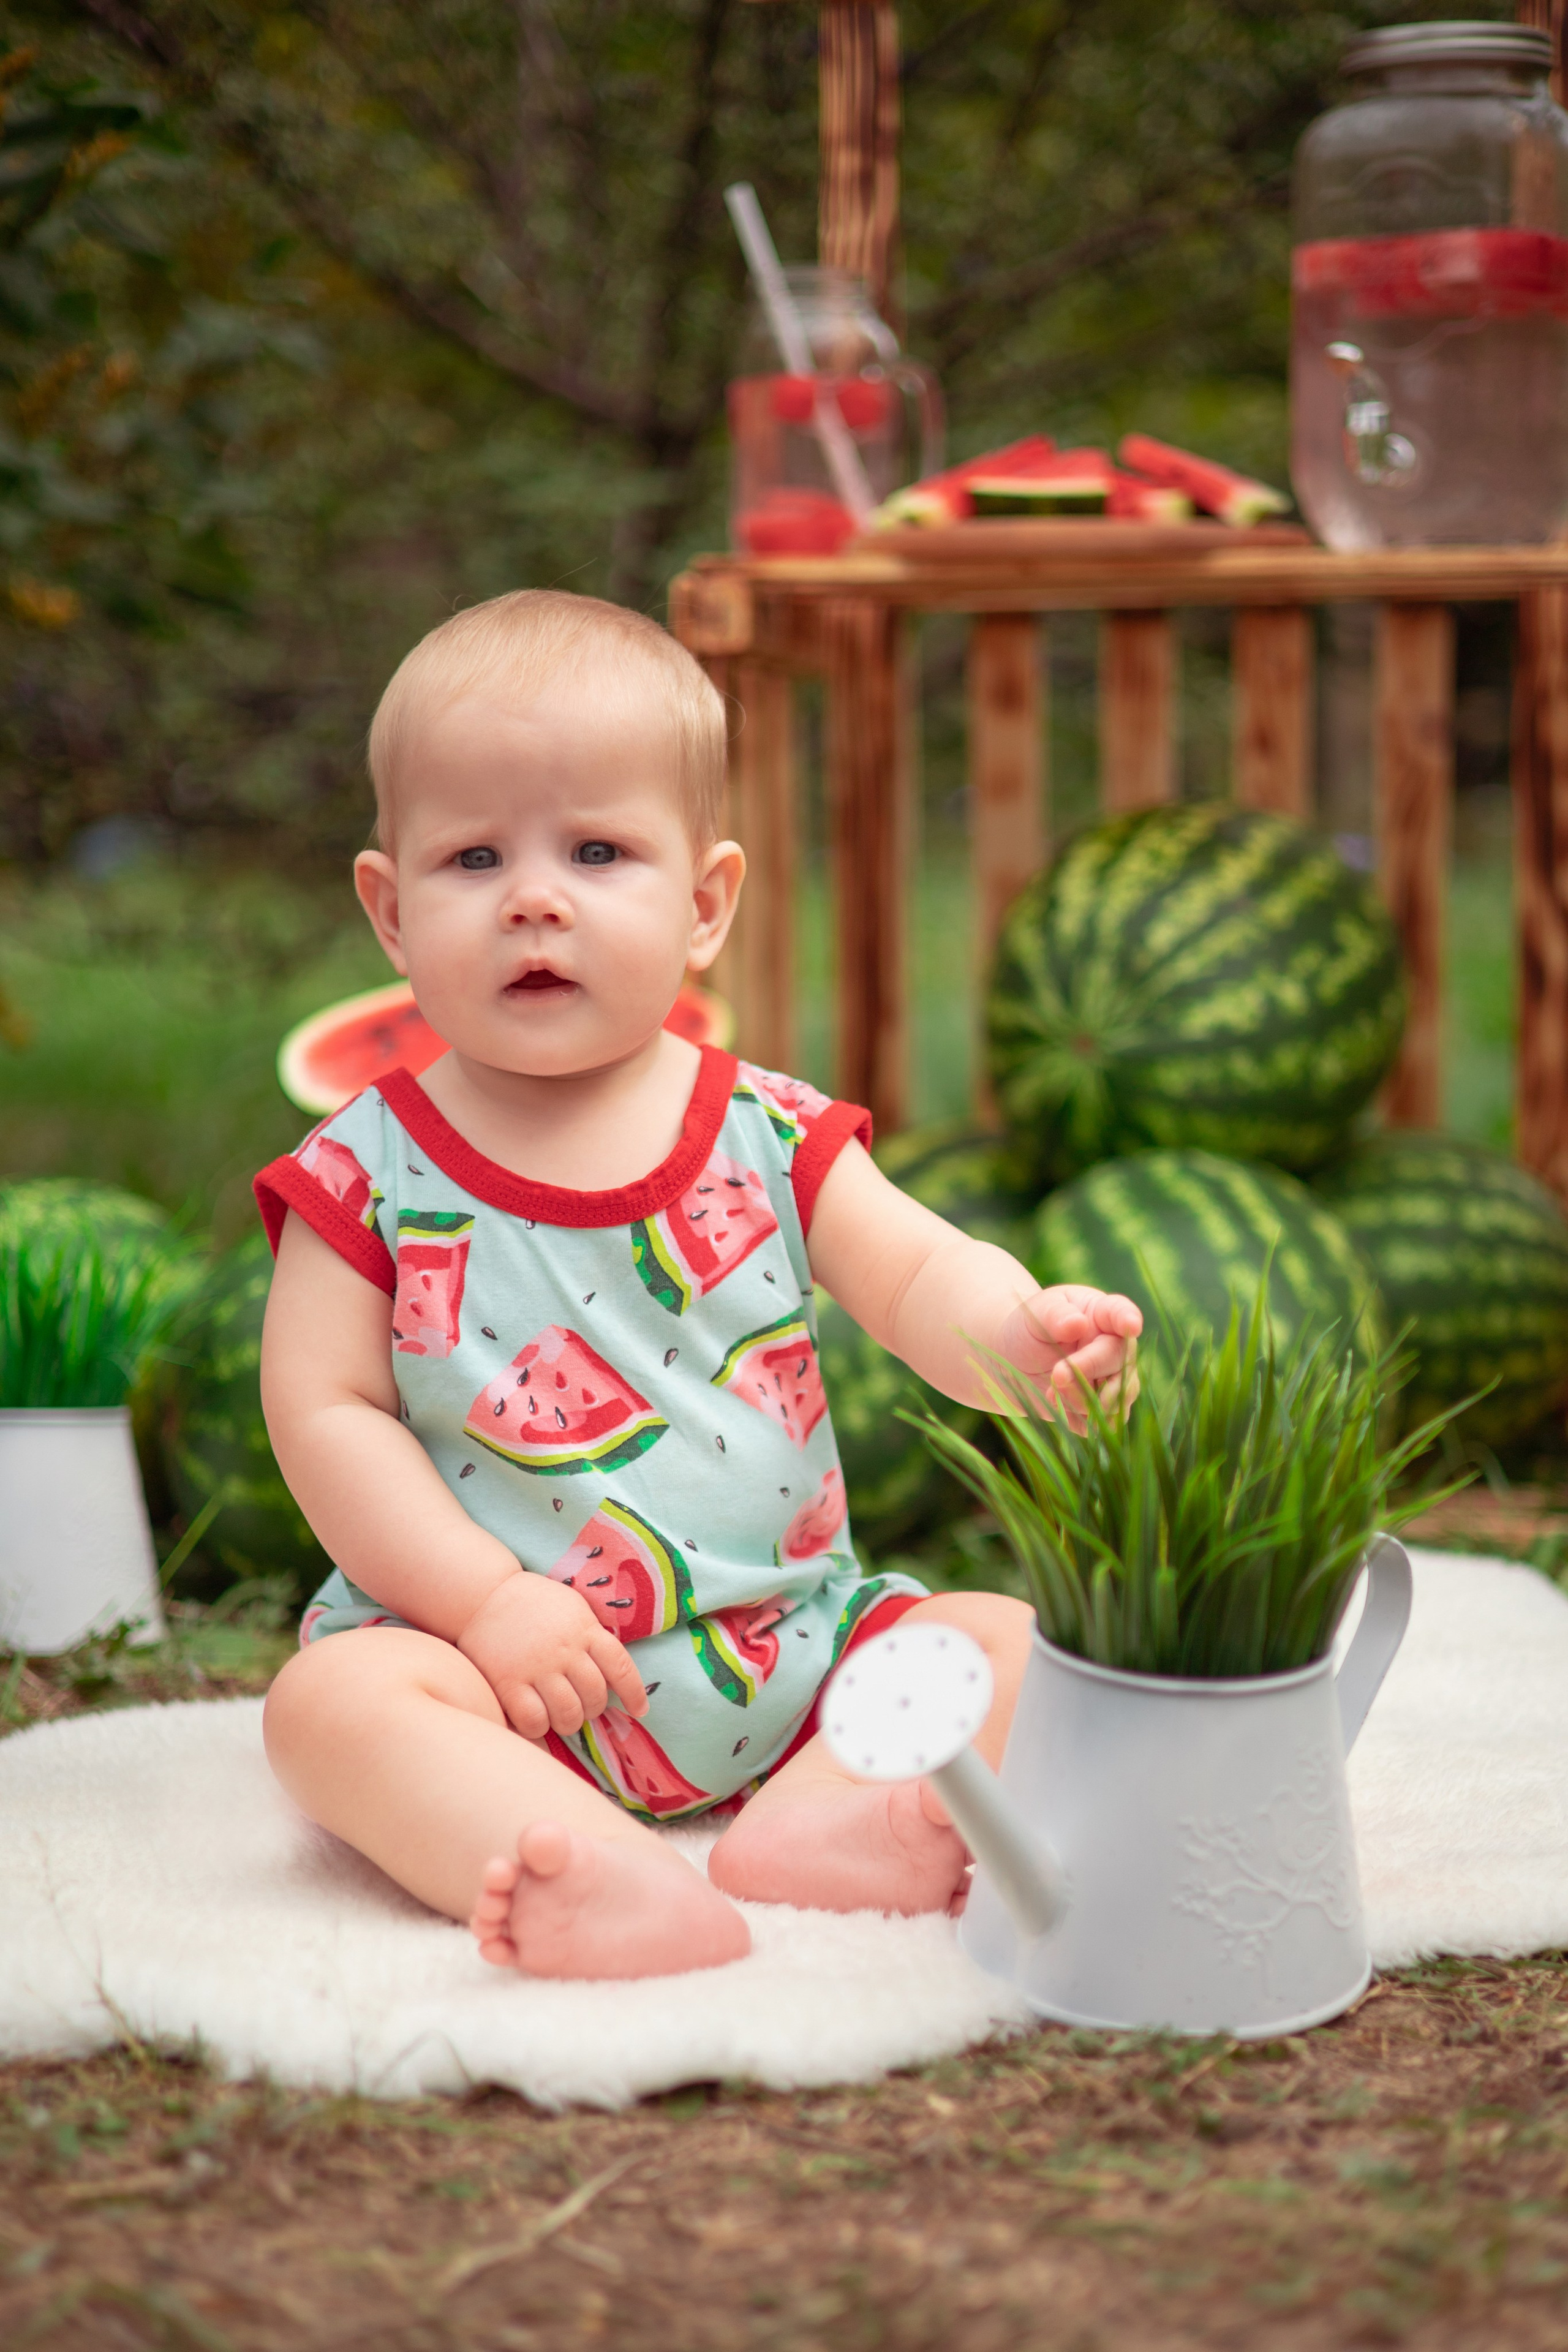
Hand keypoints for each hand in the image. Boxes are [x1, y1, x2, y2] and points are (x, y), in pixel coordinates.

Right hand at [456, 1573, 648, 1740]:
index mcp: (585, 1629)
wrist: (482, 1594)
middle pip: (595, 1697)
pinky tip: (535, 1721)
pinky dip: (538, 1729)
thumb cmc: (532, 1604)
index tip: (638, 1710)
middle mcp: (565, 1650)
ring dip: (567, 1722)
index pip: (621, 1667)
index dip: (634, 1694)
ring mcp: (537, 1667)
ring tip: (559, 1716)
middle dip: (592, 1709)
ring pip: (568, 1715)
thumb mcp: (573, 1608)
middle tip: (580, 1706)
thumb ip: (592, 1636)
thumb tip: (614, 1674)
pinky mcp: (508, 1682)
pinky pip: (533, 1721)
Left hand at [997, 1284, 1142, 1434]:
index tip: (1131, 1324)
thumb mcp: (1036, 1314)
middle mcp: (1114, 1347)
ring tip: (1052, 1392)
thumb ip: (1056, 1315)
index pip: (1120, 1311)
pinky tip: (1057, 1406)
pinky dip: (1080, 1420)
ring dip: (1084, 1400)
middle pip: (1121, 1362)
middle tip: (1057, 1374)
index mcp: (1101, 1314)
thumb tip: (1078, 1323)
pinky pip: (1104, 1423)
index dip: (1128, 1318)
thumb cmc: (1028, 1329)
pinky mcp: (1101, 1408)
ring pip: (1119, 1398)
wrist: (1014, 1363)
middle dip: (1089, 1370)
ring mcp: (1113, 1380)